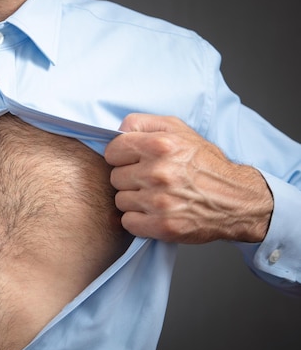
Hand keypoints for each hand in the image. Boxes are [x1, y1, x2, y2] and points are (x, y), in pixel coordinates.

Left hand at [105, 114, 272, 243]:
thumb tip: (117, 132)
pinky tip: (154, 212)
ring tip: (155, 195)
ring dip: (134, 200)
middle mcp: (159, 172)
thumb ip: (144, 123)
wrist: (237, 200)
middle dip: (129, 178)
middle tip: (150, 180)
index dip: (121, 156)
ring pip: (120, 200)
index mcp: (161, 145)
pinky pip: (128, 222)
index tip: (133, 161)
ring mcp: (160, 201)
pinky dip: (138, 219)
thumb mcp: (179, 129)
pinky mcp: (163, 225)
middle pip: (115, 177)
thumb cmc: (205, 164)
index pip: (112, 151)